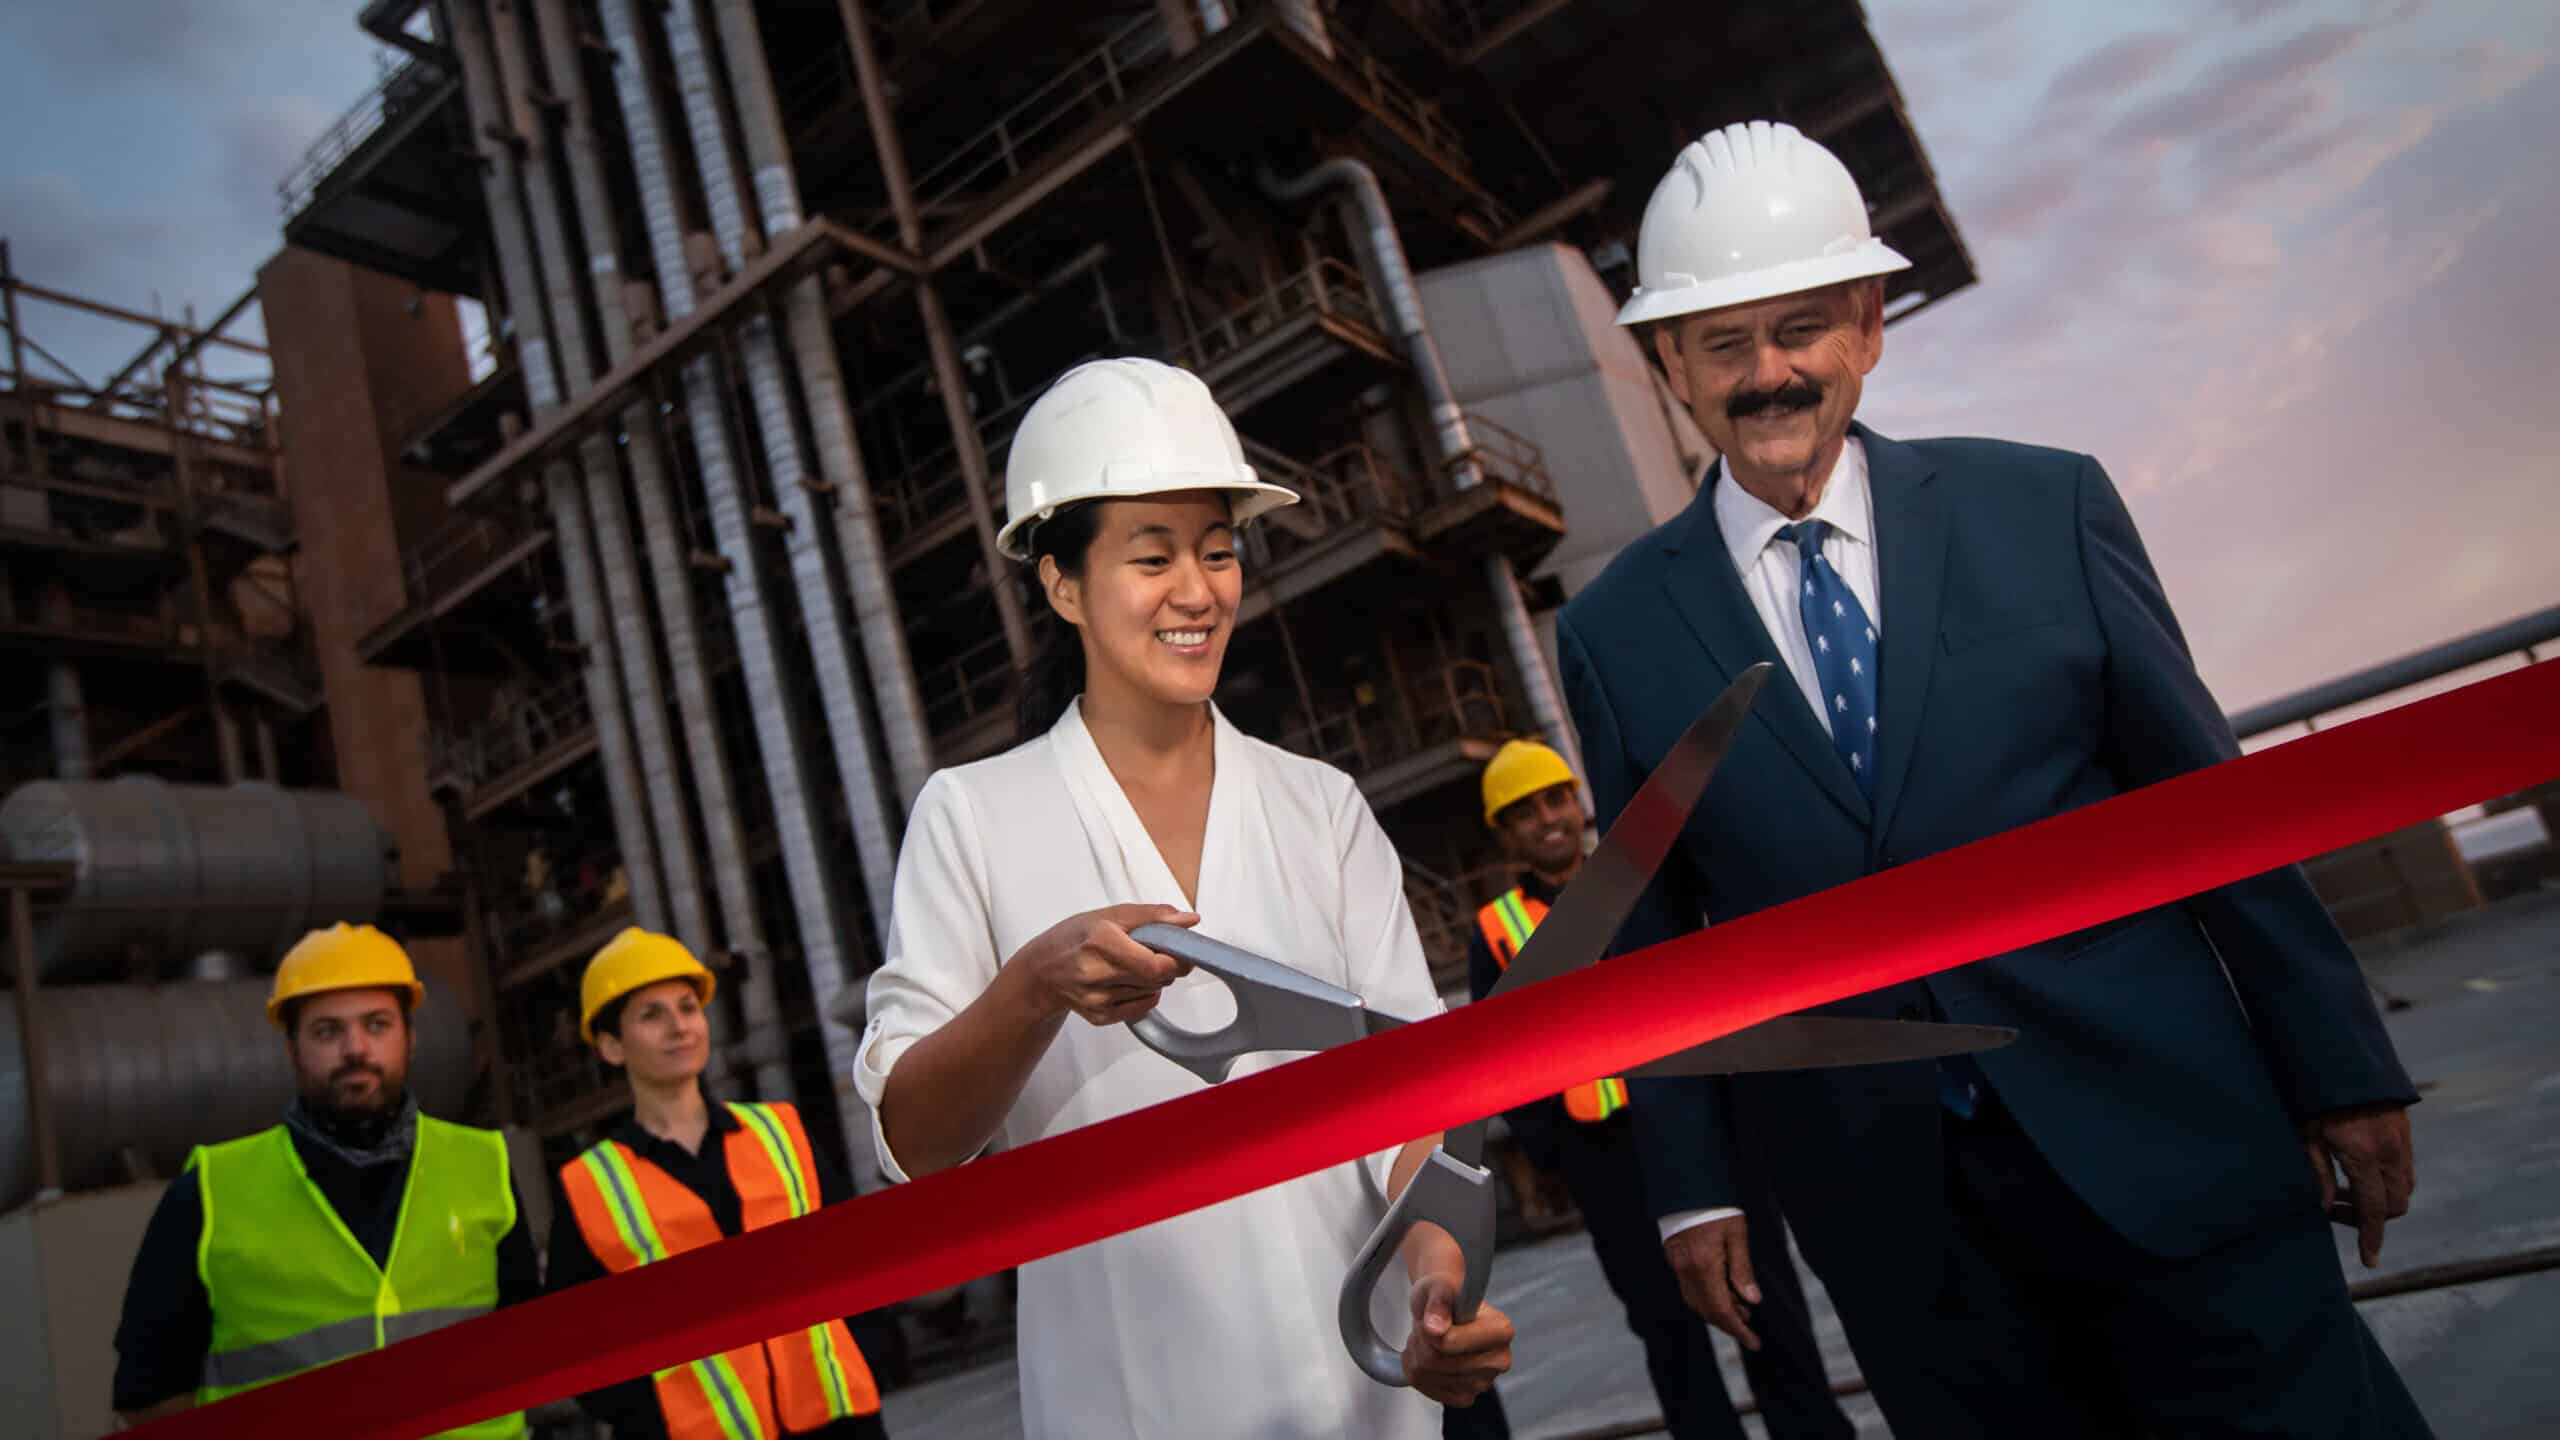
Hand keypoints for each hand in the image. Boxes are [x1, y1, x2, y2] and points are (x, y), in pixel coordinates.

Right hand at [1010, 905, 1197, 1025]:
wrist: (1041, 971)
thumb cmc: (1075, 938)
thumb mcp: (1110, 915)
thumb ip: (1153, 917)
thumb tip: (1190, 921)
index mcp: (1101, 941)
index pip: (1156, 965)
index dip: (1176, 958)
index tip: (1179, 949)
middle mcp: (1096, 973)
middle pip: (1158, 979)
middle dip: (1166, 965)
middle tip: (1154, 952)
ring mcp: (1097, 999)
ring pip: (1153, 992)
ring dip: (1153, 979)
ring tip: (1131, 965)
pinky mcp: (1100, 1017)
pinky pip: (1142, 1008)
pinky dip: (1143, 994)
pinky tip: (1124, 981)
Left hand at [1403, 1264, 1513, 1406]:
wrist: (1442, 1309)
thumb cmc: (1445, 1295)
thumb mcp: (1438, 1286)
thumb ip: (1438, 1301)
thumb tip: (1434, 1328)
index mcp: (1501, 1330)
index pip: (1448, 1343)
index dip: (1428, 1329)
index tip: (1433, 1317)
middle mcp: (1499, 1360)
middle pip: (1435, 1361)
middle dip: (1420, 1342)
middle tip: (1428, 1327)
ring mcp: (1484, 1382)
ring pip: (1428, 1376)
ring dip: (1416, 1356)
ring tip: (1428, 1341)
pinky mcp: (1467, 1396)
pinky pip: (1430, 1391)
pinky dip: (1420, 1375)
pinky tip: (1429, 1359)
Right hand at [1664, 1215, 1760, 1349]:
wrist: (1685, 1184)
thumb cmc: (1716, 1206)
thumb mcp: (1737, 1234)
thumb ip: (1743, 1269)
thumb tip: (1753, 1301)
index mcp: (1704, 1266)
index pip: (1721, 1309)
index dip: (1738, 1330)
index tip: (1755, 1343)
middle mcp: (1686, 1271)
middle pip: (1707, 1310)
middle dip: (1729, 1323)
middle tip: (1750, 1328)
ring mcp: (1676, 1265)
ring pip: (1696, 1302)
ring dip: (1717, 1311)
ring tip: (1741, 1308)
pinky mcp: (1673, 1258)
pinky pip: (1689, 1289)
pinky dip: (1706, 1298)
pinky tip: (1722, 1291)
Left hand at [2305, 1102, 2414, 1266]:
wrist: (2343, 1057)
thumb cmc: (2315, 1094)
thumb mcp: (2306, 1133)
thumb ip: (2318, 1173)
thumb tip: (2325, 1208)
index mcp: (2364, 1155)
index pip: (2374, 1210)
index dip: (2371, 1238)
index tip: (2370, 1261)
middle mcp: (2390, 1151)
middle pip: (2394, 1205)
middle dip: (2369, 1219)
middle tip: (2335, 1211)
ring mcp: (2402, 1141)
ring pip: (2403, 1189)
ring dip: (2379, 1200)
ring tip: (2342, 1192)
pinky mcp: (2404, 1132)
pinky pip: (2405, 1170)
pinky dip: (2387, 1182)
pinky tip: (2358, 1174)